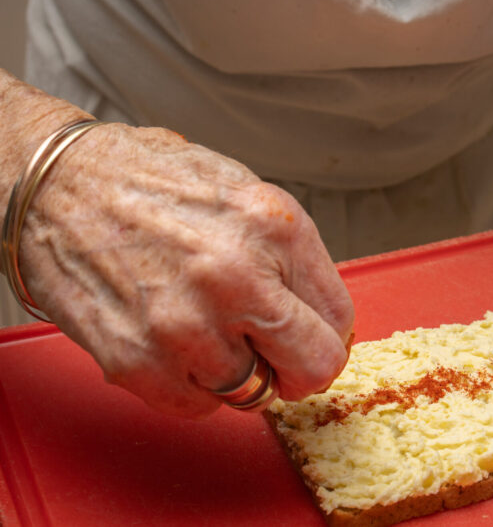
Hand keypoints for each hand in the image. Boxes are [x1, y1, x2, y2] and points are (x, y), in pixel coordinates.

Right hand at [17, 122, 353, 416]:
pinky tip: (172, 341)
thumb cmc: (148, 181)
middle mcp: (237, 278)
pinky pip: (195, 406)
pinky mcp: (138, 361)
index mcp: (274, 229)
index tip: (308, 334)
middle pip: (312, 368)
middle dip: (299, 368)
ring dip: (235, 370)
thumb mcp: (244, 194)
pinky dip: (189, 385)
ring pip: (252, 393)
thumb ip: (290, 257)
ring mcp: (186, 325)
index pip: (339, 319)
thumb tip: (322, 314)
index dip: (326, 333)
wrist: (57, 184)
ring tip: (204, 328)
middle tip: (277, 356)